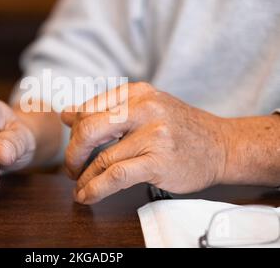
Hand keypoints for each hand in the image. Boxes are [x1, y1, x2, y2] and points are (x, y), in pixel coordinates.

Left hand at [62, 82, 230, 203]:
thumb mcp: (142, 108)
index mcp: (136, 93)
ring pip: (102, 157)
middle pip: (90, 129)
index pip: (89, 109)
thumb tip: (66, 114)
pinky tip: (88, 196)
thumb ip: (104, 111)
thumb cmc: (178, 127)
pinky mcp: (159, 161)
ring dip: (83, 176)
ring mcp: (153, 135)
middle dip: (73, 153)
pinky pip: (116, 176)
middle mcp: (144, 109)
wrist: (221, 145)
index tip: (73, 147)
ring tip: (78, 186)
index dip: (74, 132)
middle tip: (71, 168)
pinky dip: (96, 188)